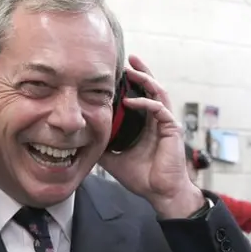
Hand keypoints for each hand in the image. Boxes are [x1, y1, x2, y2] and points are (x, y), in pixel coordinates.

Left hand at [99, 55, 204, 218]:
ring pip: (158, 92)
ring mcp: (166, 123)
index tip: (115, 73)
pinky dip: (145, 103)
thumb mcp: (112, 156)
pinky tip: (130, 100)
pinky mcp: (172, 130)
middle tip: (128, 59)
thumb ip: (100, 143)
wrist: (159, 192)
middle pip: (151, 88)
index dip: (130, 83)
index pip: (140, 96)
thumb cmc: (141, 175)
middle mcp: (157, 119)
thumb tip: (78, 138)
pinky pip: (160, 110)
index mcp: (145, 123)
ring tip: (131, 70)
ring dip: (145, 79)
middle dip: (140, 72)